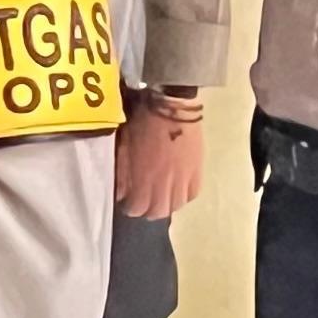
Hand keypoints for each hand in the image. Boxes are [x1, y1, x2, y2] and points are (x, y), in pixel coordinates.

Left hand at [113, 99, 204, 218]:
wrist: (172, 105)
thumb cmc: (142, 123)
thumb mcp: (124, 148)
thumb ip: (122, 174)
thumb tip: (121, 193)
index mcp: (144, 178)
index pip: (137, 208)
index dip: (130, 207)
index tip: (127, 201)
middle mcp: (165, 185)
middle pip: (158, 212)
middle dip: (148, 210)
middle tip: (143, 202)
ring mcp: (183, 179)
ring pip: (176, 205)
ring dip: (166, 204)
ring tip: (160, 197)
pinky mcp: (197, 170)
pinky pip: (192, 193)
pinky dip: (184, 195)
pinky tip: (178, 189)